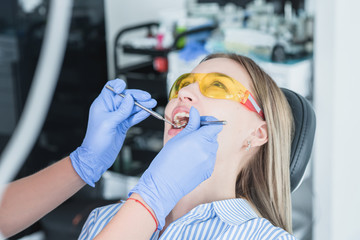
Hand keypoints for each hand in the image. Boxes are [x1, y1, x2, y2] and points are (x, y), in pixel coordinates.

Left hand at [70, 79, 156, 185]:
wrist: (97, 157)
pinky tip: (147, 112)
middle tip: (148, 98)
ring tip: (151, 104)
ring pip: (131, 107)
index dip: (119, 86)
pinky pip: (133, 117)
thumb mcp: (109, 123)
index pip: (110, 89)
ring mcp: (117, 117)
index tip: (126, 87)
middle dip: (137, 96)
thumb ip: (121, 111)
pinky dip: (140, 115)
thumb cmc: (96, 141)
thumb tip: (129, 98)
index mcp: (102, 104)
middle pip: (125, 97)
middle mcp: (110, 109)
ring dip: (142, 105)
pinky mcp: (122, 125)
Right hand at [129, 107, 222, 228]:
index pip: (215, 125)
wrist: (163, 185)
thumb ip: (191, 124)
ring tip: (189, 148)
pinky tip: (191, 159)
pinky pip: (210, 158)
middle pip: (213, 135)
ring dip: (204, 144)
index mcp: (200, 140)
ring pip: (212, 147)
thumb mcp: (177, 138)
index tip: (200, 121)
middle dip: (204, 133)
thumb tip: (195, 113)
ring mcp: (209, 162)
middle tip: (191, 134)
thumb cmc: (166, 162)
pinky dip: (203, 155)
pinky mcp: (208, 171)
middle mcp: (208, 151)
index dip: (208, 121)